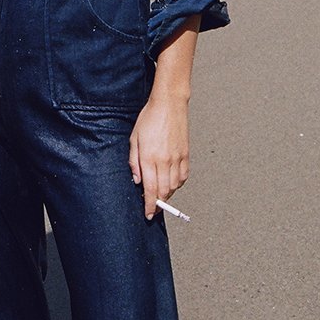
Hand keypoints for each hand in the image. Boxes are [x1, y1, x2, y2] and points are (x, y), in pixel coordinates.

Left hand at [129, 91, 189, 220]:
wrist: (169, 104)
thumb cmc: (149, 119)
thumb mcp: (134, 139)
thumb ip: (134, 161)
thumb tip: (136, 180)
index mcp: (149, 158)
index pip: (151, 189)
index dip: (150, 205)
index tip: (149, 214)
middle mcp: (164, 161)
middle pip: (164, 191)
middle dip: (158, 204)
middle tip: (153, 208)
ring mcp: (177, 158)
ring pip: (174, 186)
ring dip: (167, 195)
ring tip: (160, 195)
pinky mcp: (185, 154)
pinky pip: (183, 176)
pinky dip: (178, 184)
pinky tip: (172, 183)